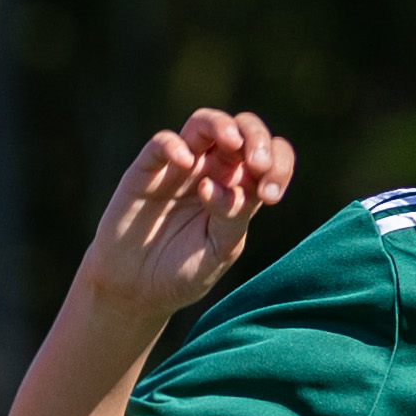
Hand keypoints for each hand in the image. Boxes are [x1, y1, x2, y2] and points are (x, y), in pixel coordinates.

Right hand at [77, 108, 296, 321]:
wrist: (136, 291)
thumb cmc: (182, 272)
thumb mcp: (218, 251)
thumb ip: (231, 217)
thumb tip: (219, 185)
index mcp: (239, 188)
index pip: (271, 157)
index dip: (279, 164)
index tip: (271, 196)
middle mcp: (213, 170)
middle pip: (242, 129)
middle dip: (257, 138)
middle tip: (259, 165)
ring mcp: (179, 168)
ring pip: (203, 123)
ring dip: (222, 125)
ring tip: (232, 142)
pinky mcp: (146, 171)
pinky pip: (161, 143)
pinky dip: (174, 146)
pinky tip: (184, 163)